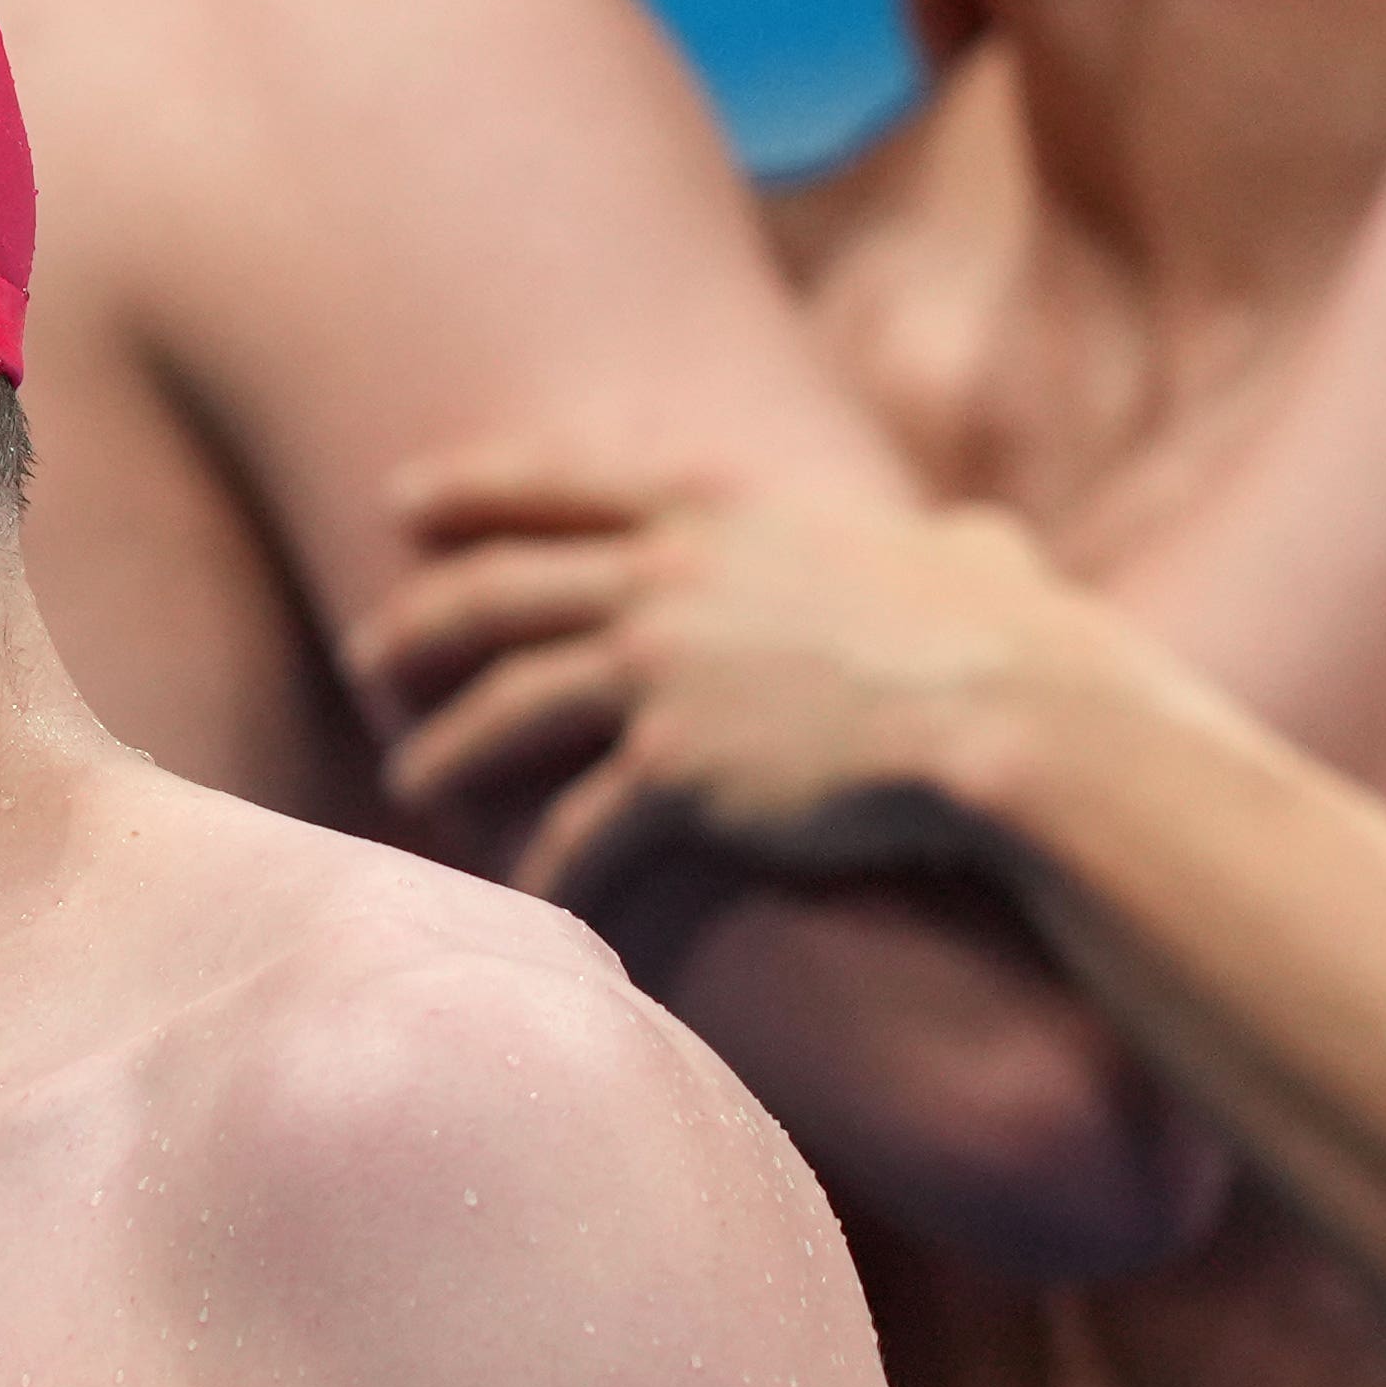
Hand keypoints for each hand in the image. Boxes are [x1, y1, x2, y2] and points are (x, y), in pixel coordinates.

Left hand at [356, 465, 1138, 909]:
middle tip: (365, 658)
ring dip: (444, 754)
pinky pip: (575, 833)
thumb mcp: (972, 555)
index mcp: (722, 509)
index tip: (404, 500)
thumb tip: (973, 543)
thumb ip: (942, 543)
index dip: (472, 491)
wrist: (1019, 718)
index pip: (561, 487)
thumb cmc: (1018, 638)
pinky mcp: (672, 776)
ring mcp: (661, 676)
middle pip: (495, 597)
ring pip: (505, 713)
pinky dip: (542, 869)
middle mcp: (668, 580)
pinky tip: (523, 898)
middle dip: (416, 626)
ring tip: (406, 787)